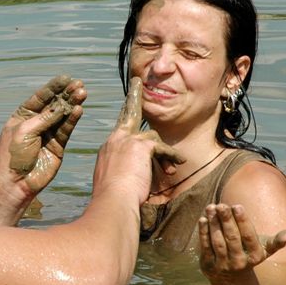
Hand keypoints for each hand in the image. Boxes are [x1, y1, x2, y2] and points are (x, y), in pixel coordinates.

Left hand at [0, 75, 85, 195]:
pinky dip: (72, 120)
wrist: (16, 183)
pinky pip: (66, 130)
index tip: (65, 78)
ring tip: (83, 93)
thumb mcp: (25, 131)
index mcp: (22, 117)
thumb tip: (61, 105)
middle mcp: (35, 124)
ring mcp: (47, 135)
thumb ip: (44, 118)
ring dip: (72, 104)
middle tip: (79, 84)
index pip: (39, 98)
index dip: (52, 88)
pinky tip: (79, 109)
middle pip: (53, 105)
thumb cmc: (13, 155)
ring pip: (62, 116)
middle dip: (65, 94)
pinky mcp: (57, 147)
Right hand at [93, 77, 185, 201]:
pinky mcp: (141, 145)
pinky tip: (177, 163)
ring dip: (164, 155)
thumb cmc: (114, 200)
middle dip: (133, 96)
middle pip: (128, 114)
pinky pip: (163, 148)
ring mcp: (127, 139)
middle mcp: (115, 139)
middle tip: (137, 82)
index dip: (124, 118)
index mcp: (108, 148)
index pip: (119, 129)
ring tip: (170, 170)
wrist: (112, 202)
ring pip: (153, 137)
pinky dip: (171, 157)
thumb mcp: (114, 182)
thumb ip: (124, 171)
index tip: (125, 108)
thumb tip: (134, 174)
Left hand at [198, 203, 285, 284]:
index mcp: (255, 256)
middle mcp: (240, 262)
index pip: (248, 236)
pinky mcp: (209, 266)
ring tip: (211, 208)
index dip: (242, 221)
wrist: (232, 281)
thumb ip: (275, 242)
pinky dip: (204, 233)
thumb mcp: (263, 251)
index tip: (237, 206)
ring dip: (214, 224)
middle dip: (226, 220)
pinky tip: (203, 219)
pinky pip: (206, 247)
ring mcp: (224, 265)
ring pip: (218, 242)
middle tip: (221, 205)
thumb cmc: (249, 255)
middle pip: (232, 238)